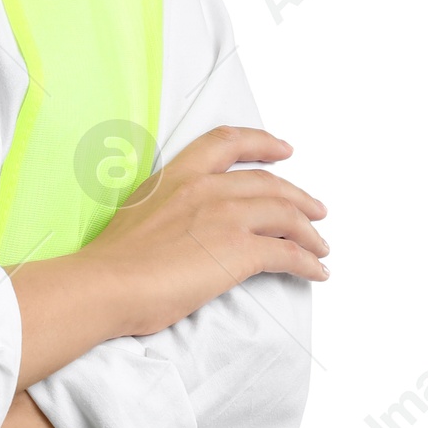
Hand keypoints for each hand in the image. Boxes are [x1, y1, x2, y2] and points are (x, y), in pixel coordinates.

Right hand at [12, 125, 329, 386]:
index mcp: (177, 176)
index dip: (261, 143)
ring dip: (309, 232)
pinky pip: (288, 252)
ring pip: (286, 214)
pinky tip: (316, 271)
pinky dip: (308, 261)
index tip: (283, 149)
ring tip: (320, 246)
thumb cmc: (112, 262)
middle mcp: (205, 188)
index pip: (225, 143)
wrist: (107, 284)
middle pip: (268, 182)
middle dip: (299, 196)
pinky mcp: (240, 250)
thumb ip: (166, 207)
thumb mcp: (138, 213)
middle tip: (315, 210)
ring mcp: (225, 217)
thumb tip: (179, 225)